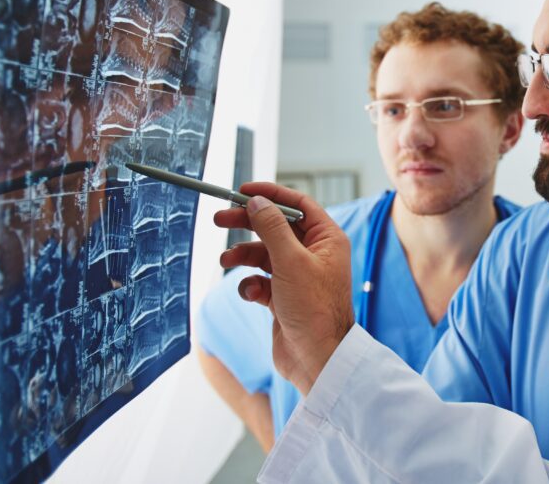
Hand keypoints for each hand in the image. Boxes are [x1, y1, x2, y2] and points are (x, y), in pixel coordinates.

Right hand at [214, 182, 354, 393]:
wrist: (316, 359)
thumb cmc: (313, 309)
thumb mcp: (290, 261)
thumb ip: (271, 228)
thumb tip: (257, 201)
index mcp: (327, 239)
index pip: (298, 204)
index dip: (271, 194)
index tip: (243, 190)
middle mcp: (315, 254)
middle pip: (276, 227)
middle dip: (248, 223)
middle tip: (220, 218)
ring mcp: (299, 276)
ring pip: (265, 254)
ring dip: (244, 255)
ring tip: (226, 260)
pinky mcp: (284, 297)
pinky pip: (261, 280)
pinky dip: (251, 284)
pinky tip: (252, 294)